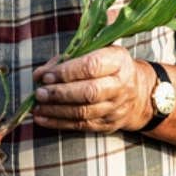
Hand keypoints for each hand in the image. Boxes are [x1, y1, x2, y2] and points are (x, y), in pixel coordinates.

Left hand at [31, 47, 153, 132]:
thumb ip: (69, 55)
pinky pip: (81, 125)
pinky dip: (59, 123)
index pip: (91, 66)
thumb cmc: (108, 66)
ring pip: (84, 112)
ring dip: (56, 110)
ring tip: (37, 106)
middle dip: (60, 93)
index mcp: (118, 61)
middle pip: (89, 92)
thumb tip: (40, 73)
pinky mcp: (108, 124)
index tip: (46, 75)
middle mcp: (120, 85)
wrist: (138, 93)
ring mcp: (115, 107)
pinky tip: (42, 118)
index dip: (66, 72)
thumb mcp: (98, 49)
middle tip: (39, 93)